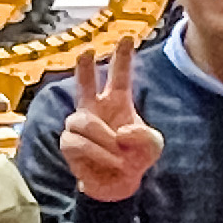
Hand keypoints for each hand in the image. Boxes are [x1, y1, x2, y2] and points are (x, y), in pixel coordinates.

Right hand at [61, 42, 164, 202]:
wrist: (118, 185)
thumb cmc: (134, 159)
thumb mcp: (153, 146)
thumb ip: (145, 135)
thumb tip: (121, 131)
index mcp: (117, 102)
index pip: (119, 75)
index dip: (123, 56)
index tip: (127, 37)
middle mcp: (95, 108)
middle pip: (85, 82)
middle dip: (86, 67)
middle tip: (87, 52)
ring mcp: (79, 124)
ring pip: (83, 122)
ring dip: (103, 139)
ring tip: (116, 153)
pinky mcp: (69, 142)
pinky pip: (77, 142)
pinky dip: (96, 152)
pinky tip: (106, 160)